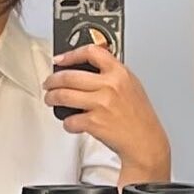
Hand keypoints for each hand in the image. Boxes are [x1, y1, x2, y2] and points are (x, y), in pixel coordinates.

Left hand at [43, 45, 170, 179]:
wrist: (145, 142)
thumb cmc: (139, 117)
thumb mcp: (132, 85)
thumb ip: (112, 74)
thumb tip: (88, 67)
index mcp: (120, 73)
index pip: (91, 52)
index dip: (71, 54)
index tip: (60, 59)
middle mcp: (110, 86)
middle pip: (69, 75)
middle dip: (52, 80)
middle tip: (49, 84)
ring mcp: (101, 104)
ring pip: (63, 95)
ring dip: (52, 98)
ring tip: (51, 99)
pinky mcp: (94, 122)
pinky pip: (69, 120)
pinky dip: (67, 122)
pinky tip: (71, 123)